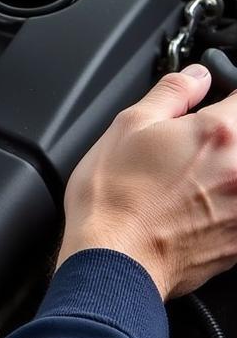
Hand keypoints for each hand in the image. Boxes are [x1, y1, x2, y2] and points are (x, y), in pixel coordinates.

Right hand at [59, 63, 236, 298]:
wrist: (113, 261)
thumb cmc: (113, 198)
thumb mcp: (127, 126)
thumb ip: (171, 93)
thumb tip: (197, 76)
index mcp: (219, 133)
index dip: (228, 96)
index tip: (216, 103)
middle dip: (224, 138)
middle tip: (193, 148)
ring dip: (224, 172)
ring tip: (189, 181)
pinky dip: (227, 202)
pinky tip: (194, 207)